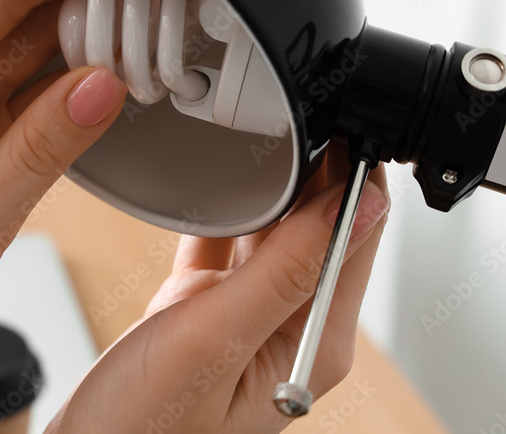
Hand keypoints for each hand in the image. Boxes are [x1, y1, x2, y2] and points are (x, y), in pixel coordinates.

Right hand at [47, 144, 389, 433]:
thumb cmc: (144, 428)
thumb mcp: (215, 340)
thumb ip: (288, 270)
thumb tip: (362, 202)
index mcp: (312, 339)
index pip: (356, 237)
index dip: (353, 172)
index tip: (336, 116)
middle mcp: (285, 324)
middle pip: (316, 225)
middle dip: (309, 167)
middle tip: (282, 105)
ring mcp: (243, 314)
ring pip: (270, 228)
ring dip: (264, 184)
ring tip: (248, 128)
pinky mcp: (202, 308)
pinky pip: (223, 241)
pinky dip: (217, 209)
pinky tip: (209, 179)